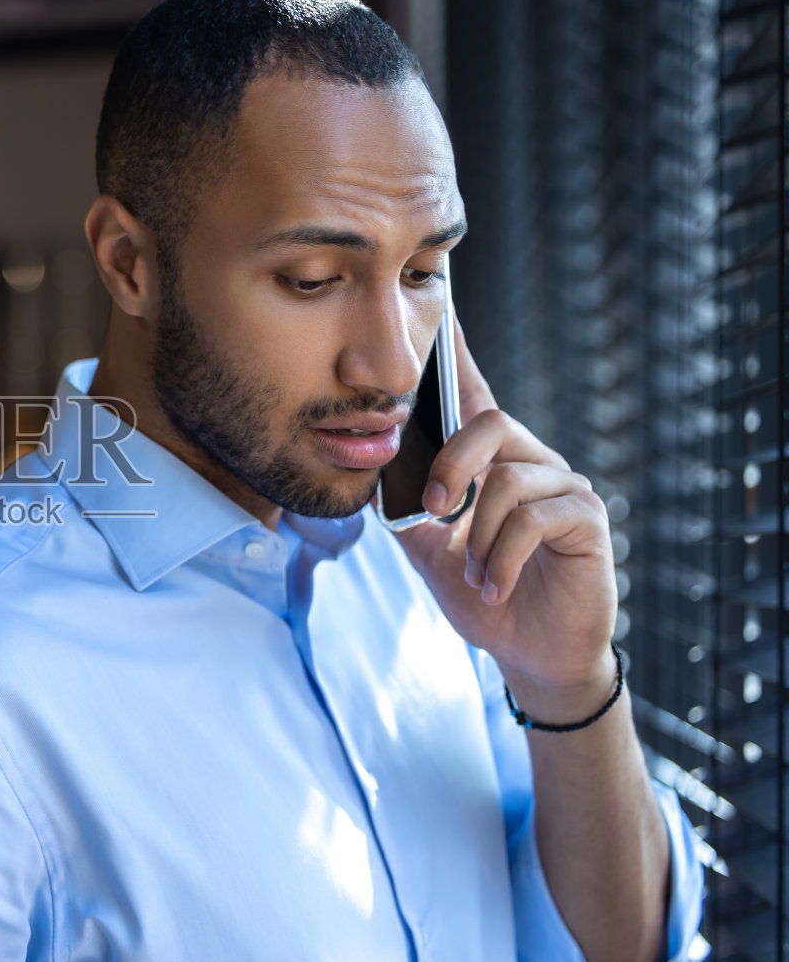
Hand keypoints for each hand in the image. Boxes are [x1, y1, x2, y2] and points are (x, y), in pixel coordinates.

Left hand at [390, 317, 619, 711]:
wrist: (530, 653)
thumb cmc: (483, 594)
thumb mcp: (429, 552)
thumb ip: (405, 511)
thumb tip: (373, 476)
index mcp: (490, 463)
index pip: (474, 395)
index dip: (459, 353)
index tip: (440, 308)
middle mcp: (532, 462)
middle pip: (490, 421)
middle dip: (450, 465)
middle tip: (432, 511)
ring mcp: (565, 488)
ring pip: (509, 477)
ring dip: (478, 534)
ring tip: (473, 573)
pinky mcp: (588, 521)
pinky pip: (536, 517)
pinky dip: (500, 556)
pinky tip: (492, 585)